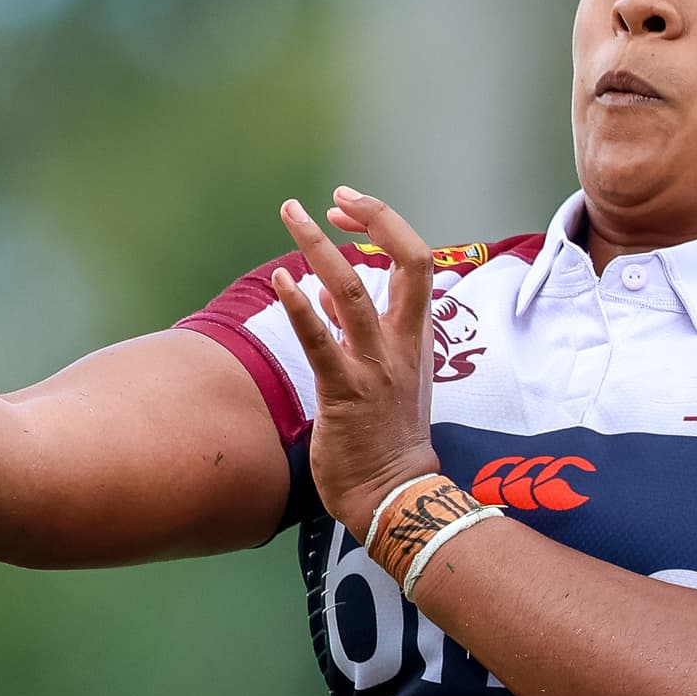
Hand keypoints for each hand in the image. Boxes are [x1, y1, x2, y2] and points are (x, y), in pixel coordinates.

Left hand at [266, 187, 443, 535]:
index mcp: (416, 338)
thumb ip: (361, 334)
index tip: (350, 213)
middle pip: (406, 261)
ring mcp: (376, 368)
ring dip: (320, 247)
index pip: (416, 262)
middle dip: (374, 217)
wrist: (395, 497)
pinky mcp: (345, 393)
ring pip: (354, 291)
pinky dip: (300, 308)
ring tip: (291, 213)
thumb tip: (328, 297)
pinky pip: (322, 342)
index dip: (386, 227)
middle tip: (334, 198)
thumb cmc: (387, 442)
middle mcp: (401, 345)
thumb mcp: (389, 378)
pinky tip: (280, 281)